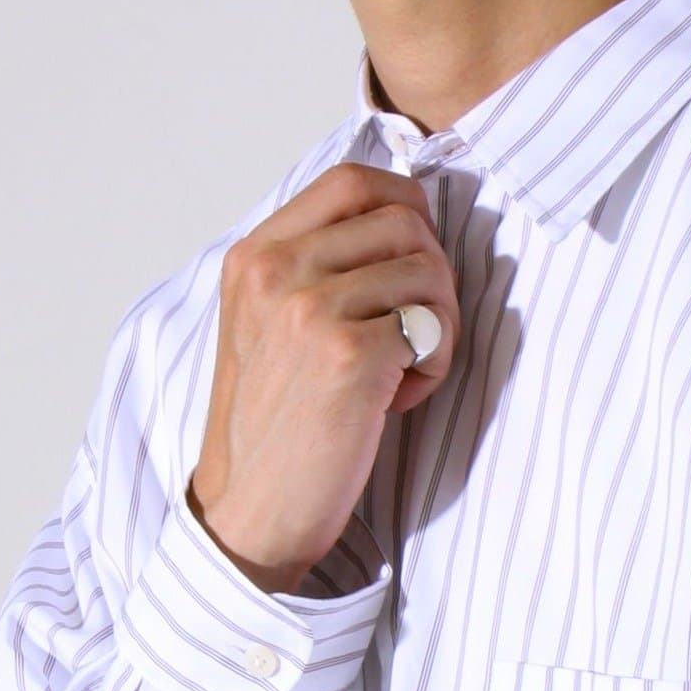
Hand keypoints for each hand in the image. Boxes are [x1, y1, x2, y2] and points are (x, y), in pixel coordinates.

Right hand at [187, 161, 460, 593]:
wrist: (253, 509)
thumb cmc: (277, 424)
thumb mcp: (271, 325)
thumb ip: (318, 267)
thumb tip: (406, 219)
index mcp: (254, 256)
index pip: (353, 181)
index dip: (406, 209)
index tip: (414, 262)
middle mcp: (276, 270)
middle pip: (406, 221)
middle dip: (433, 278)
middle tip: (413, 335)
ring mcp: (309, 308)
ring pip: (428, 272)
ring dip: (437, 327)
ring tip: (400, 374)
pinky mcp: (349, 355)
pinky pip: (431, 330)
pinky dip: (433, 368)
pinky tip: (395, 401)